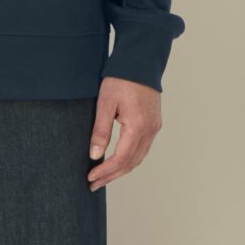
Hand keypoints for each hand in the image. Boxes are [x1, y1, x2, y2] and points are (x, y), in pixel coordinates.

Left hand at [86, 76, 162, 190]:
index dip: (105, 171)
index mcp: (137, 126)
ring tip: (103, 176)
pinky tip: (118, 161)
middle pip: (131, 163)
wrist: (140, 61)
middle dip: (112, 175)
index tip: (91, 177)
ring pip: (138, 158)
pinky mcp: (154, 123)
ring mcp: (154, 128)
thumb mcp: (105, 102)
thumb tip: (94, 155)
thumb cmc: (121, 78)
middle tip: (93, 183)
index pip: (121, 159)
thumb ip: (101, 130)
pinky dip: (130, 159)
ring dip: (121, 169)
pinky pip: (143, 148)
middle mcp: (149, 130)